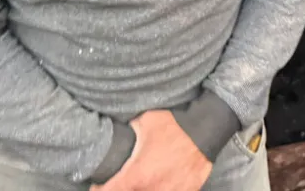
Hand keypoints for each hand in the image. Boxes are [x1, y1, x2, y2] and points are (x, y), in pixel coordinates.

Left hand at [93, 110, 211, 190]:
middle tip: (122, 181)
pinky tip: (161, 182)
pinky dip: (163, 188)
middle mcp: (151, 188)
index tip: (98, 186)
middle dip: (123, 188)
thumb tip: (122, 129)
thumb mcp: (145, 120)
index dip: (100, 189)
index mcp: (137, 174)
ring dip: (143, 189)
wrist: (206, 128)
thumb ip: (130, 129)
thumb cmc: (176, 124)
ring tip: (143, 181)